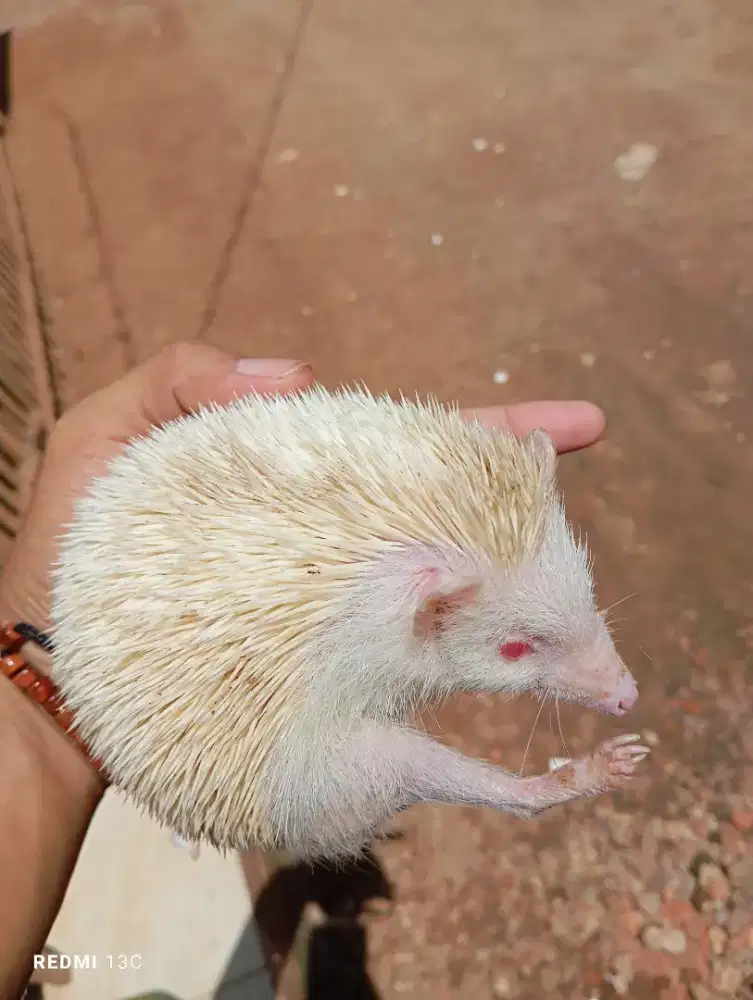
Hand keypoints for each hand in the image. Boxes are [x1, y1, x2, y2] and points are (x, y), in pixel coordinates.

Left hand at [0, 341, 604, 631]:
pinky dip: (454, 633)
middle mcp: (324, 535)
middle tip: (595, 450)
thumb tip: (299, 376)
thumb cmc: (70, 555)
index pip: (397, 437)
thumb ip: (179, 380)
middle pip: (440, 499)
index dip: (481, 425)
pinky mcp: (319, 657)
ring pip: (433, 568)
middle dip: (522, 480)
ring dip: (509, 565)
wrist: (52, 679)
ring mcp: (327, 598)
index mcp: (292, 478)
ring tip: (579, 570)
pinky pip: (397, 636)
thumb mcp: (101, 439)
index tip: (565, 424)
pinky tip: (510, 635)